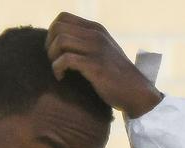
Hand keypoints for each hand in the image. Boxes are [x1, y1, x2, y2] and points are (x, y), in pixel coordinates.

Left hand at [45, 12, 162, 118]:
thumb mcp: (102, 51)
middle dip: (49, 46)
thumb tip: (59, 44)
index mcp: (95, 29)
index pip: (63, 17)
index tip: (55, 52)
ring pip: (60, 41)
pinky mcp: (95, 66)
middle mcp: (96, 35)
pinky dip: (57, 69)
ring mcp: (96, 49)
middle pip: (58, 27)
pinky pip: (66, 59)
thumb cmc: (115, 76)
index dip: (51, 34)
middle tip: (54, 62)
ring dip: (52, 58)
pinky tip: (61, 78)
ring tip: (58, 71)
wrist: (136, 92)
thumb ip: (85, 43)